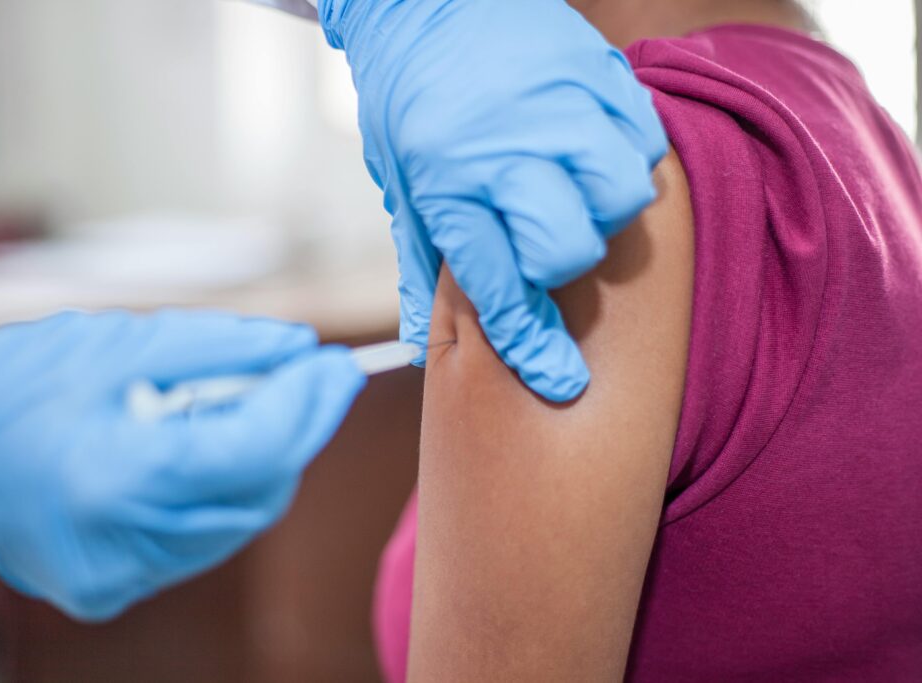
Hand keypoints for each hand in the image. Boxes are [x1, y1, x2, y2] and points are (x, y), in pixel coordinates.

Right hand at [0, 310, 364, 619]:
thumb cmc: (16, 382)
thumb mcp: (123, 342)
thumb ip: (225, 349)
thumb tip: (302, 351)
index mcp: (117, 475)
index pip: (255, 450)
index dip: (309, 406)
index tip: (340, 367)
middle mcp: (122, 544)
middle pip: (260, 491)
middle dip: (295, 430)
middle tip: (308, 378)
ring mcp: (117, 578)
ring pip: (241, 520)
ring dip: (261, 461)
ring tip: (241, 405)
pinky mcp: (112, 588)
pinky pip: (203, 538)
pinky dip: (221, 490)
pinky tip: (203, 448)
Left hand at [319, 0, 666, 399]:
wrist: (425, 4)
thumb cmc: (408, 103)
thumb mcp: (401, 184)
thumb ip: (421, 263)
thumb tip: (420, 347)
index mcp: (450, 183)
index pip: (502, 287)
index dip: (533, 345)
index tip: (562, 381)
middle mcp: (508, 149)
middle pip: (571, 248)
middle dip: (563, 265)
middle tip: (548, 246)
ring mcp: (559, 106)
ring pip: (623, 196)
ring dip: (605, 213)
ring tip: (577, 198)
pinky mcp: (597, 71)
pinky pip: (645, 138)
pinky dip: (631, 159)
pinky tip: (598, 155)